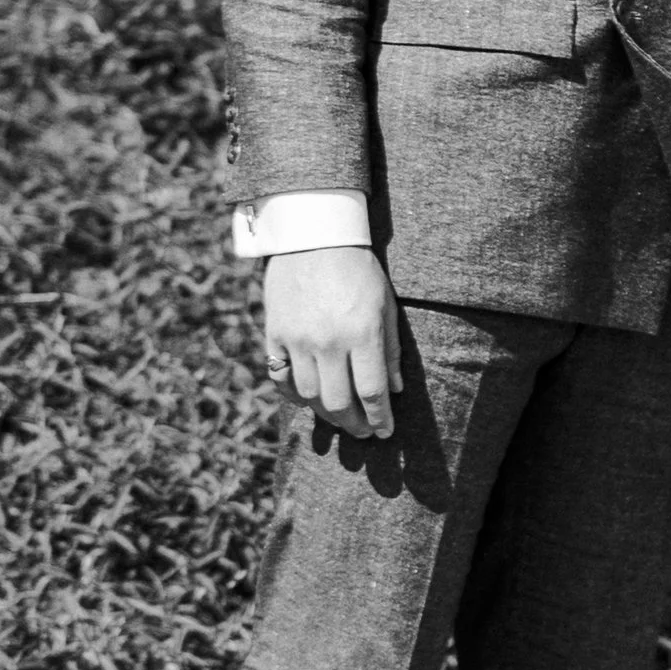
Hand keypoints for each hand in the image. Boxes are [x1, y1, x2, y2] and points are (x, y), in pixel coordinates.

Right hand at [263, 244, 401, 441]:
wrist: (313, 237)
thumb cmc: (358, 270)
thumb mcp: (385, 305)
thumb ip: (390, 349)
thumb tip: (395, 390)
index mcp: (361, 334)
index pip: (371, 392)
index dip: (379, 418)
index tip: (385, 432)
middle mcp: (328, 342)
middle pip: (338, 403)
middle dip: (354, 424)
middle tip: (363, 432)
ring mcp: (297, 339)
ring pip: (309, 396)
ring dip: (325, 414)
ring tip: (339, 417)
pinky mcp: (274, 334)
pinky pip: (281, 377)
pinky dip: (293, 394)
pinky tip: (307, 398)